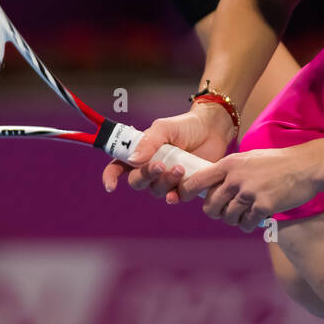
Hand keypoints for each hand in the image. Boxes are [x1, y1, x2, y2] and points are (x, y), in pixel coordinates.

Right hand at [102, 104, 233, 198]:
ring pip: (156, 190)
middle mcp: (151, 168)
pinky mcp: (184, 186)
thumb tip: (133, 161)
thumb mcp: (164, 128)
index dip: (111, 177)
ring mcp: (167, 179)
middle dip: (147, 175)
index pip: (118, 167)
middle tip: (161, 165)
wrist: (212, 129)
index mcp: (140, 153)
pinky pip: (175, 197)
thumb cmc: (185, 126)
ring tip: (181, 168)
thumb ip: (148, 142)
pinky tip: (177, 194)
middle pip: (137, 181)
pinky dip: (174, 197)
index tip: (111, 186)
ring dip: (165, 182)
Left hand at [176, 140, 323, 231]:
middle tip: (227, 210)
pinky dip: (249, 224)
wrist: (306, 166)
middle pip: (210, 206)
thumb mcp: (248, 158)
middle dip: (217, 212)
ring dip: (235, 219)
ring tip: (246, 213)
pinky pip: (246, 224)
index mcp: (229, 164)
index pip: (196, 181)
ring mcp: (249, 193)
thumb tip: (210, 187)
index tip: (183, 198)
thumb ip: (229, 171)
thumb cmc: (277, 162)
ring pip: (228, 217)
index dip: (185, 192)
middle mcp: (235, 178)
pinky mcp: (263, 206)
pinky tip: (256, 217)